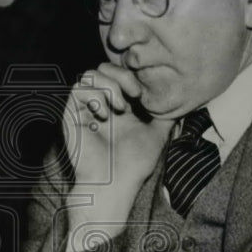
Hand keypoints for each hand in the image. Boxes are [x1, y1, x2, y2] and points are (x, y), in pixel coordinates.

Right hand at [63, 62, 172, 244]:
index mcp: (119, 106)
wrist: (114, 183)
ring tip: (121, 108)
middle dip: (122, 75)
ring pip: (90, 74)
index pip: (121, 74)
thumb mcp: (157, 133)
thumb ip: (166, 115)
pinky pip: (77, 89)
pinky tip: (105, 115)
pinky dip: (94, 96)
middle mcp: (101, 105)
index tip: (145, 93)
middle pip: (104, 68)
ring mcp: (85, 109)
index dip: (133, 75)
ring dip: (109, 85)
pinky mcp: (71, 115)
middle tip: (136, 95)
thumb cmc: (133, 165)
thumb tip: (179, 100)